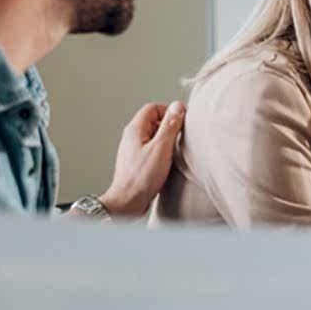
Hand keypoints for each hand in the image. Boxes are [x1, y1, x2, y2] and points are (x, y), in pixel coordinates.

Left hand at [100, 101, 185, 216]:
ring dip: (167, 140)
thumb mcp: (161, 148)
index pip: (153, 108)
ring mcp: (134, 150)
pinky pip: (152, 149)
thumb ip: (170, 126)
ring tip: (174, 151)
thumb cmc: (141, 178)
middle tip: (180, 136)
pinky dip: (163, 152)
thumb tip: (178, 107)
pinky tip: (168, 163)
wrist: (128, 202)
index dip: (169, 111)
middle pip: (154, 121)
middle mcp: (132, 138)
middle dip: (170, 126)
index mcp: (135, 130)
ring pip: (154, 136)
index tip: (182, 120)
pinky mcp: (138, 162)